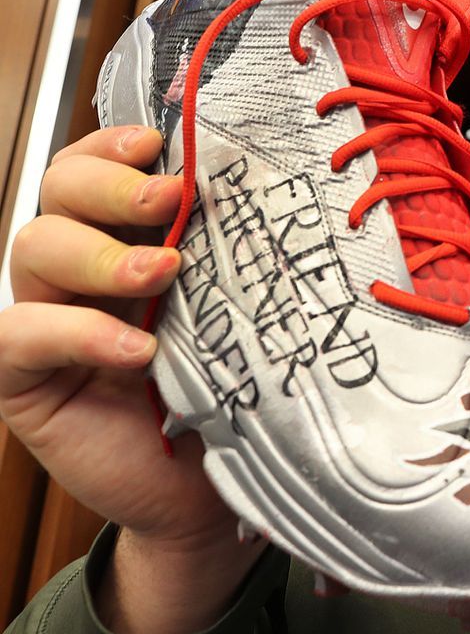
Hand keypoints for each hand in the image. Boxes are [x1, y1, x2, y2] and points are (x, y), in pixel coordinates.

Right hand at [0, 126, 261, 633]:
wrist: (212, 490)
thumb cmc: (236, 386)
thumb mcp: (246, 305)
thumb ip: (239, 250)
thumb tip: (280, 184)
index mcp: (135, 232)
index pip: (100, 163)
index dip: (116, 144)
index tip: (162, 143)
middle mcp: (85, 264)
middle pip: (59, 189)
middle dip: (109, 184)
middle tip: (168, 199)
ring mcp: (51, 316)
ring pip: (34, 247)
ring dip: (100, 253)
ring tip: (163, 275)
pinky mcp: (29, 376)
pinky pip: (24, 333)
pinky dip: (79, 333)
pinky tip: (136, 351)